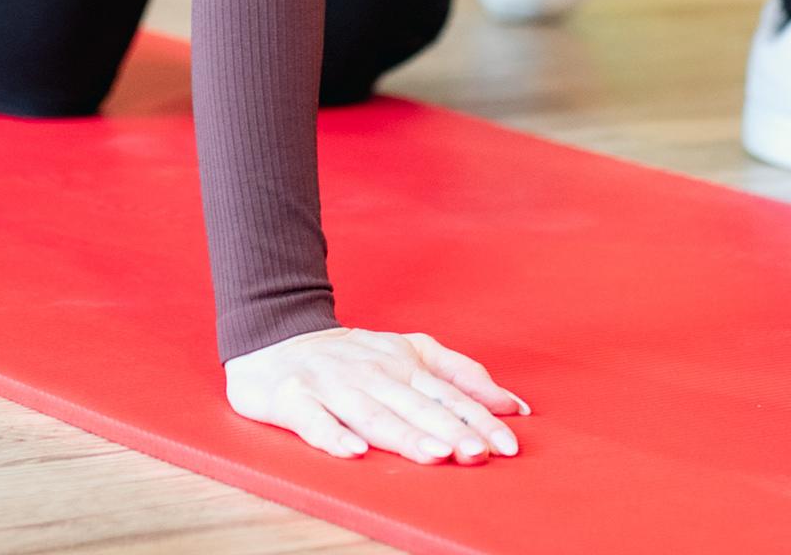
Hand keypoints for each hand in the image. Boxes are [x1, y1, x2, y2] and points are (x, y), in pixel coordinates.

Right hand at [224, 327, 525, 464]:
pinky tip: (354, 452)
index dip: (479, 420)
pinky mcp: (294, 399)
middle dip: (449, 430)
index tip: (508, 445)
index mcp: (404, 364)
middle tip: (478, 453)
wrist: (276, 337)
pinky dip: (333, 435)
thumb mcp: (412, 352)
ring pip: (373, 415)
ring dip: (404, 435)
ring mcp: (333, 386)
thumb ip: (463, 375)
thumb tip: (514, 406)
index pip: (449, 395)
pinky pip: (314, 421)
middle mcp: (373, 374)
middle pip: (416, 407)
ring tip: (434, 454)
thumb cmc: (354, 355)